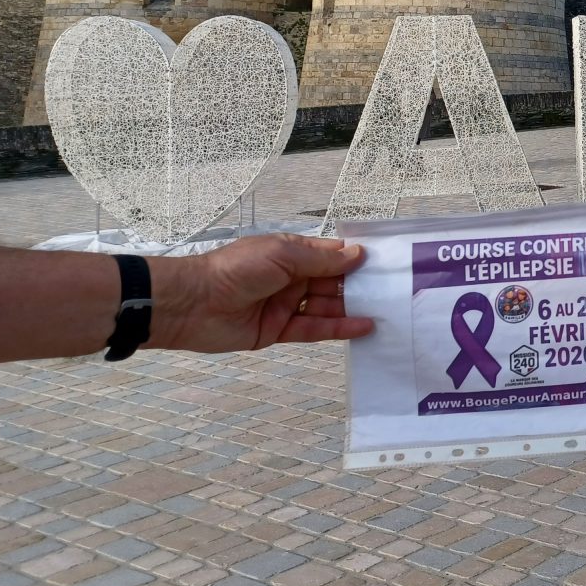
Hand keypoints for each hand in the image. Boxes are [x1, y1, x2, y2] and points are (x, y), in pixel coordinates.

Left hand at [151, 234, 372, 353]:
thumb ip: (321, 259)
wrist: (192, 304)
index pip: (331, 256)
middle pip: (333, 282)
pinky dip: (339, 328)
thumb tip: (358, 254)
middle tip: (394, 292)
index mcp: (291, 254)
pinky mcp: (280, 331)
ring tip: (387, 311)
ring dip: (354, 309)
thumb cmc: (235, 269)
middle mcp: (291, 278)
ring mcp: (286, 305)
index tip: (386, 264)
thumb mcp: (282, 255)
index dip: (355, 259)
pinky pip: (314, 329)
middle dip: (359, 286)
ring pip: (327, 307)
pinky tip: (364, 327)